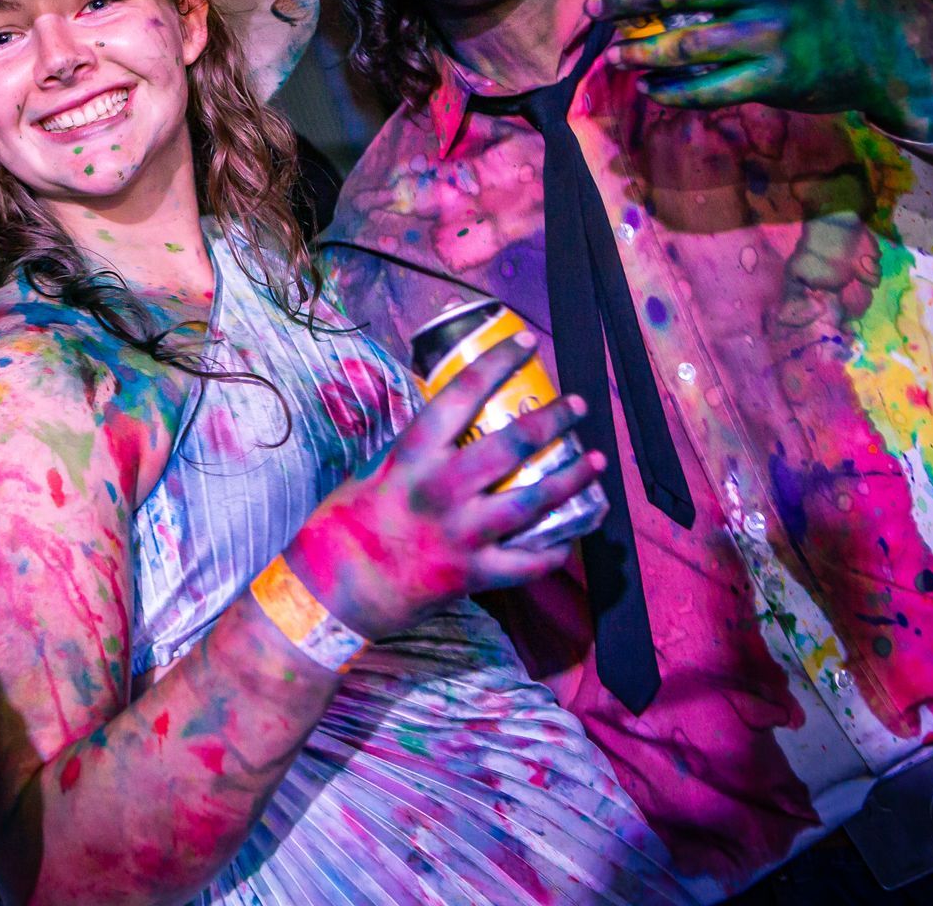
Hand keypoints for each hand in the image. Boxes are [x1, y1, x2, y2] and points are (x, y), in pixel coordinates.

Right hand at [283, 332, 601, 638]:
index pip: (461, 394)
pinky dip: (554, 548)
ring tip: (596, 460)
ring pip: (534, 501)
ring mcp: (462, 534)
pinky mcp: (473, 574)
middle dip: (553, 420)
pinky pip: (528, 562)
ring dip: (572, 478)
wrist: (336, 589)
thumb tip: (450, 422)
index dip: (498, 363)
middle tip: (577, 406)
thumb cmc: (347, 523)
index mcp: (412, 455)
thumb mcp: (373, 469)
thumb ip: (414, 449)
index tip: (526, 342)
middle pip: (512, 445)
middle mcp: (442, 489)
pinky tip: (571, 534)